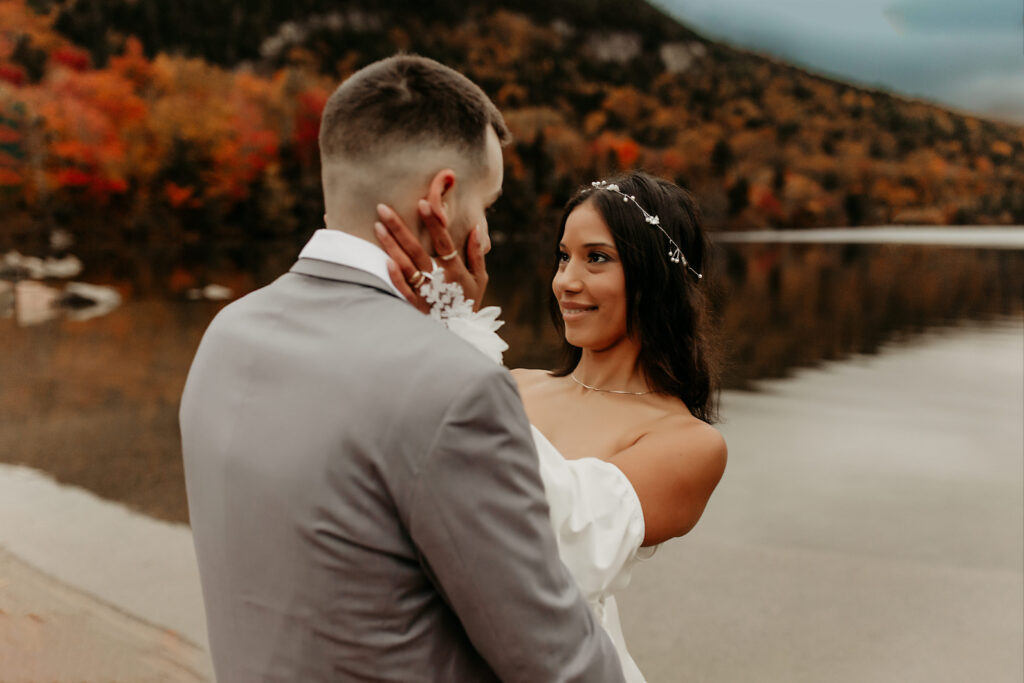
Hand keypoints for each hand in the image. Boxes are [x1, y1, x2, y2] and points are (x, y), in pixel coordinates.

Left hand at [374, 200, 488, 313]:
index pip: (442, 241)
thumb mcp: (480, 279)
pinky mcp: (414, 305)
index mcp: (455, 269)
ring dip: (391, 245)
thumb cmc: (468, 302)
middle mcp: (438, 279)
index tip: (422, 203)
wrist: (460, 334)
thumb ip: (477, 254)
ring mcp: (425, 292)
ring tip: (377, 226)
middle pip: (416, 249)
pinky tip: (385, 259)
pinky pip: (403, 289)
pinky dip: (395, 275)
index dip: (433, 222)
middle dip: (399, 227)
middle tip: (383, 208)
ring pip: (405, 265)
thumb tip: (475, 228)